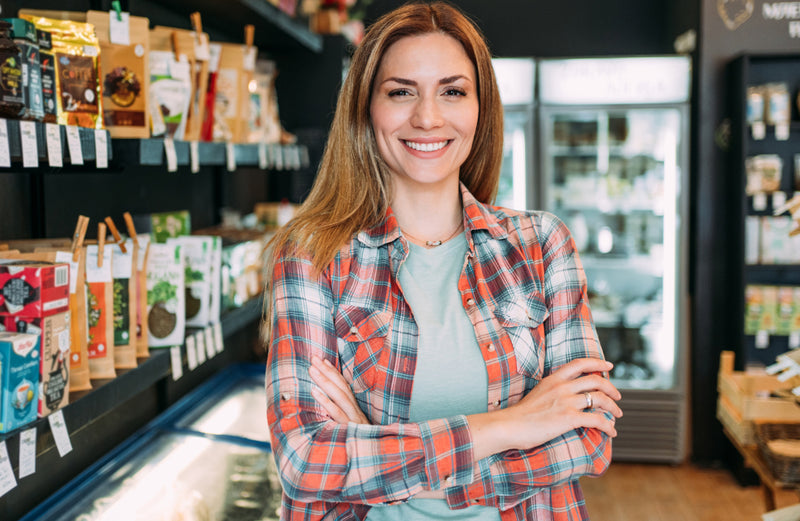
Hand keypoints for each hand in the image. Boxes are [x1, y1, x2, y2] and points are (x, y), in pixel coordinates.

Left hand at [309, 356, 444, 498]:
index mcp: (357, 410)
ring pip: (339, 396)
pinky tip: (314, 391)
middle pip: (342, 387)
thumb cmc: (366, 446)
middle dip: (327, 371)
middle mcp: (357, 412)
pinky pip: (337, 413)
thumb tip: (336, 408)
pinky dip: (326, 401)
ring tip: (312, 370)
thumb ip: (348, 417)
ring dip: (325, 381)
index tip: (323, 360)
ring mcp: (354, 420)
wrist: (380, 462)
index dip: (334, 372)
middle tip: (313, 357)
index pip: (345, 386)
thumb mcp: (357, 430)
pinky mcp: (350, 429)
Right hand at [468, 358, 621, 458]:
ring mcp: (566, 402)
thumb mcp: (537, 393)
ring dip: (613, 408)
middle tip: (617, 397)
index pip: (580, 363)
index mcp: (553, 379)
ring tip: (617, 415)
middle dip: (611, 388)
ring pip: (600, 399)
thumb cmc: (520, 415)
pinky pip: (597, 420)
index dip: (597, 362)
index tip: (609, 365)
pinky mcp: (568, 418)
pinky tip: (612, 432)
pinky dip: (608, 426)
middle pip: (596, 380)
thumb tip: (565, 396)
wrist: (509, 426)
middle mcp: (562, 387)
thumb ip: (552, 390)